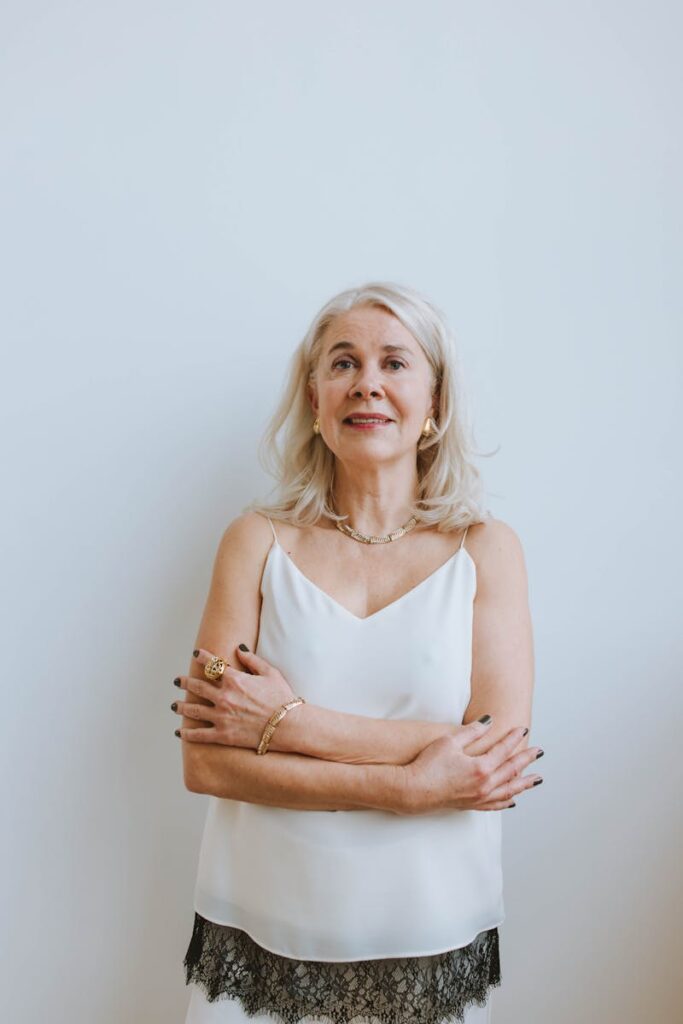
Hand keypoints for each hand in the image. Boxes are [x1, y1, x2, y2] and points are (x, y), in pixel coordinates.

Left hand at [172, 646, 296, 749]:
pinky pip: (200, 735)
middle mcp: (223, 697)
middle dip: (185, 682)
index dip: (201, 657)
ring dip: (181, 707)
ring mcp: (221, 717)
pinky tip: (179, 733)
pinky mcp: (223, 735)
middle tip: (177, 681)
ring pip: (193, 710)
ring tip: (174, 706)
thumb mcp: (270, 673)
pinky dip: (187, 734)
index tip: (195, 654)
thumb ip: (252, 660)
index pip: (212, 665)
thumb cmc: (282, 698)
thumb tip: (238, 648)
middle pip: (197, 687)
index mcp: (234, 680)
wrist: (288, 725)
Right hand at [402, 718, 542, 813]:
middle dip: (526, 759)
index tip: (523, 730)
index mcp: (481, 767)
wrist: (414, 790)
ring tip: (536, 779)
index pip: (504, 750)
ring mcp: (479, 797)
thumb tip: (488, 721)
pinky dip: (507, 801)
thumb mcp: (449, 741)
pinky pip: (496, 804)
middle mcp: (485, 784)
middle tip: (539, 752)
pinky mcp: (471, 805)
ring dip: (523, 783)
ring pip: (508, 790)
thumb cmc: (428, 765)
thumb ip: (471, 731)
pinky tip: (513, 800)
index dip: (514, 739)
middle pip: (512, 770)